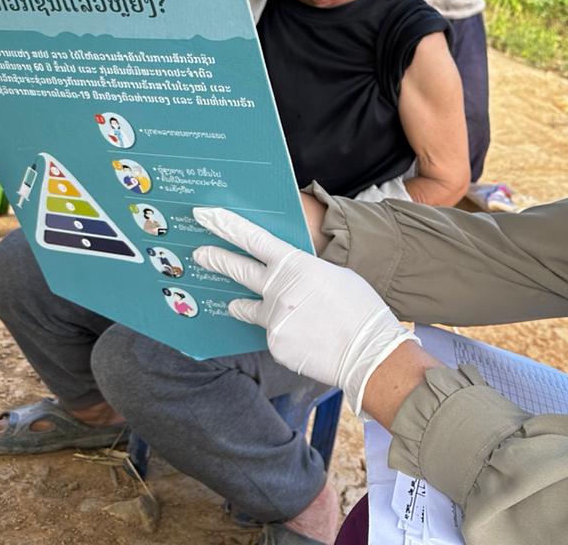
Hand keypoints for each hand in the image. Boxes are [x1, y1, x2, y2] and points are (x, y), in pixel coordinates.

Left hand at [192, 207, 417, 413]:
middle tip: (199, 253)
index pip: (253, 239)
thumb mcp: (334, 275)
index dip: (227, 225)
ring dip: (242, 305)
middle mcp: (278, 290)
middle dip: (215, 258)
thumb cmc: (360, 308)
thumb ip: (304, 272)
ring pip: (248, 309)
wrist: (368, 352)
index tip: (206, 215)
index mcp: (296, 265)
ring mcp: (273, 319)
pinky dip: (283, 334)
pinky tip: (305, 338)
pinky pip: (271, 335)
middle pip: (237, 269)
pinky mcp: (274, 345)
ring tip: (237, 305)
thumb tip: (290, 278)